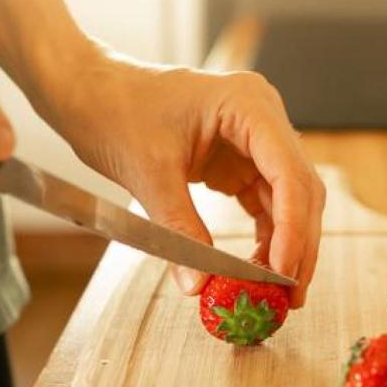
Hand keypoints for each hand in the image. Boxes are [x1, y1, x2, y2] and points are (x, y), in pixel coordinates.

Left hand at [49, 54, 323, 306]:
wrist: (87, 91)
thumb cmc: (113, 110)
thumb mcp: (148, 173)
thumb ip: (179, 229)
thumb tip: (199, 285)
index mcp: (248, 104)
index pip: (289, 173)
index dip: (292, 228)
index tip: (282, 273)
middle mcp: (263, 118)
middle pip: (300, 190)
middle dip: (298, 244)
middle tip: (291, 295)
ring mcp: (255, 140)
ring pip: (289, 201)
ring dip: (286, 245)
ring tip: (277, 291)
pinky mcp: (241, 160)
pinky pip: (266, 204)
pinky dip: (266, 237)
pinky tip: (259, 269)